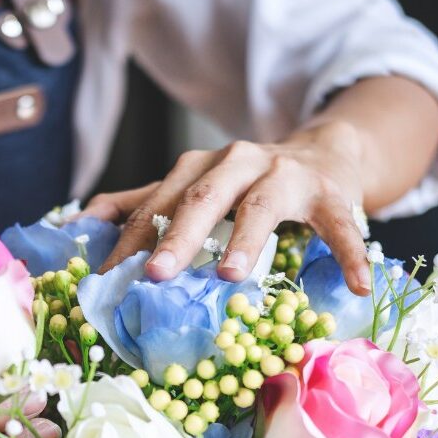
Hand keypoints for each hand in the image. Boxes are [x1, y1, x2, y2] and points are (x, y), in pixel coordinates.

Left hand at [86, 121, 370, 294]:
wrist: (323, 152)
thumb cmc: (248, 183)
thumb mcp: (194, 186)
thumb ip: (142, 201)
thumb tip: (80, 221)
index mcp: (199, 167)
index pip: (157, 204)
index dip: (130, 241)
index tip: (106, 280)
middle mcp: (238, 163)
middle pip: (202, 197)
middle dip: (177, 235)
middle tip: (156, 274)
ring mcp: (286, 175)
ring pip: (262, 205)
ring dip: (246, 240)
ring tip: (230, 276)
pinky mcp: (331, 193)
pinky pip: (340, 225)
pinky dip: (348, 253)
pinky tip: (357, 285)